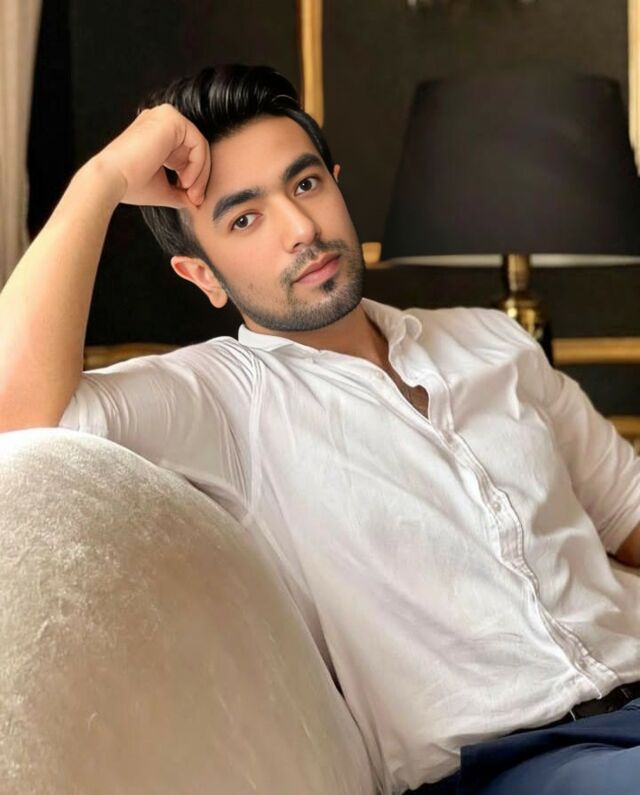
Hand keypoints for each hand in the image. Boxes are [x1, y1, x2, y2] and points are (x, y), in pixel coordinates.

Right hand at [92, 104, 210, 208]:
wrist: (112, 179)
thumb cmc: (130, 185)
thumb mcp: (162, 189)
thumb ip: (180, 192)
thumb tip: (196, 202)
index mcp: (156, 134)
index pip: (186, 152)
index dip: (194, 177)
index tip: (192, 198)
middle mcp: (160, 121)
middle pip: (195, 148)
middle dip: (199, 176)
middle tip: (194, 198)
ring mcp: (164, 117)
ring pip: (199, 146)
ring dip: (200, 173)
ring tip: (189, 191)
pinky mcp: (171, 119)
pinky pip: (198, 143)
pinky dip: (198, 165)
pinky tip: (186, 181)